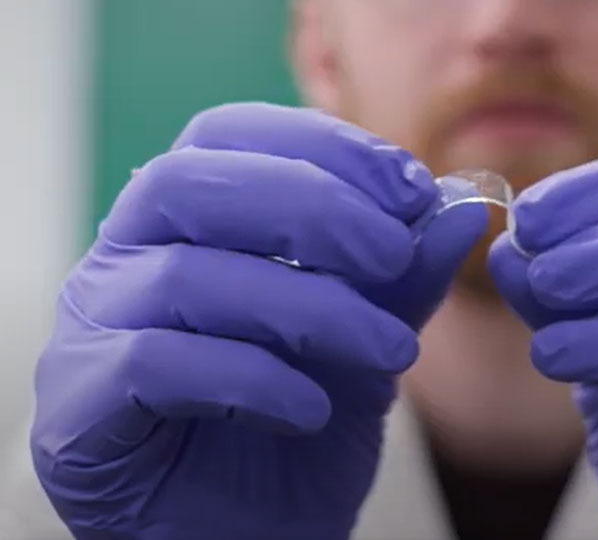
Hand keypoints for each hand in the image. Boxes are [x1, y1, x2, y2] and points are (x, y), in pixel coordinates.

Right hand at [31, 103, 486, 539]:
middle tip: (396, 255)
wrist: (249, 537)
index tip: (409, 189)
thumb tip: (459, 209)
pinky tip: (313, 410)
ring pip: (187, 276)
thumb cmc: (297, 427)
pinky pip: (158, 363)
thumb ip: (404, 281)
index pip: (230, 136)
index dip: (322, 147)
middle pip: (192, 183)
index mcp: (186, 221)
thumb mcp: (368, 345)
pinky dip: (254, 378)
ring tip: (391, 353)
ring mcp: (93, 327)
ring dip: (310, 307)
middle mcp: (126, 256)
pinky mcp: (80, 406)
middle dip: (312, 208)